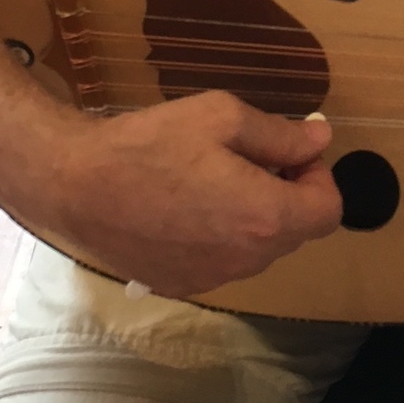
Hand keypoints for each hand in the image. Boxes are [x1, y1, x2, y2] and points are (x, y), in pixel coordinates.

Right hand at [22, 91, 342, 296]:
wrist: (75, 186)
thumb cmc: (149, 144)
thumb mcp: (221, 117)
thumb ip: (280, 133)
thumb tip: (321, 139)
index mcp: (264, 217)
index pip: (328, 211)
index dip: (318, 176)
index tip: (288, 152)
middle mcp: (246, 259)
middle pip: (296, 231)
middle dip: (286, 193)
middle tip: (248, 157)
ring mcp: (214, 279)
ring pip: (259, 249)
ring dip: (254, 216)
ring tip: (212, 179)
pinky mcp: (183, 285)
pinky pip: (224, 262)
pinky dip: (222, 236)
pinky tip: (186, 206)